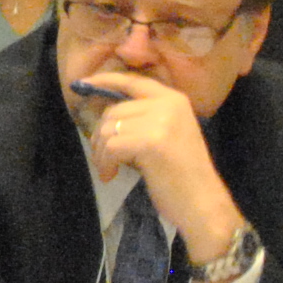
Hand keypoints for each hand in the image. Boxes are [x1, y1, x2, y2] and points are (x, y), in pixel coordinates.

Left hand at [71, 70, 247, 266]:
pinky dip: (105, 163)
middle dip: (100, 137)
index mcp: (174, 99)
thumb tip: (104, 114)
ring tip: (109, 169)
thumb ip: (142, 118)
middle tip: (104, 159)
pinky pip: (110, 147)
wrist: (202, 202)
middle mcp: (169, 103)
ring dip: (100, 153)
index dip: (104, 80)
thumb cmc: (180, 174)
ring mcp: (161, 120)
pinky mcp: (151, 141)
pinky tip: (111, 175)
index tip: (80, 84)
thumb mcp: (164, 135)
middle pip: (112, 111)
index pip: (132, 80)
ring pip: (108, 129)